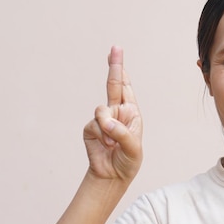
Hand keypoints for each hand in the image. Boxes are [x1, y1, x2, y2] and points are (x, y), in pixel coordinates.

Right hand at [83, 46, 142, 180]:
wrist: (112, 175)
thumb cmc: (128, 161)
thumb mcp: (133, 149)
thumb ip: (122, 133)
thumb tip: (104, 121)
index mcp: (131, 113)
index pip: (126, 87)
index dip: (120, 69)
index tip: (116, 50)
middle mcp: (117, 112)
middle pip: (114, 85)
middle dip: (114, 66)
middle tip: (115, 48)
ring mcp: (102, 119)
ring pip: (102, 111)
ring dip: (109, 128)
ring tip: (113, 143)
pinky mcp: (91, 128)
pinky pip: (95, 125)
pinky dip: (101, 135)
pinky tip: (106, 145)